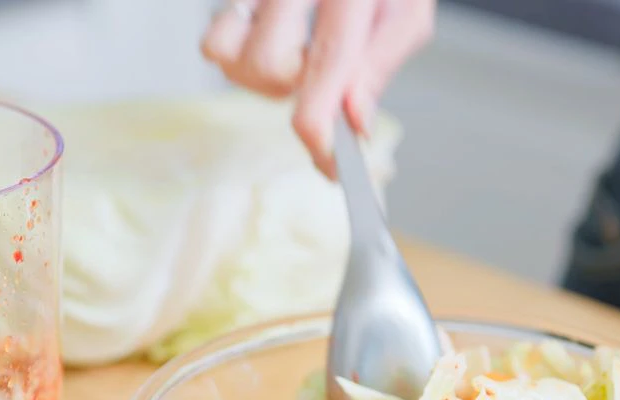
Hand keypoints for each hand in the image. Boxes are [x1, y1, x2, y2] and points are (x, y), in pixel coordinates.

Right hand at [200, 0, 435, 176]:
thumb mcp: (407, 10)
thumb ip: (380, 64)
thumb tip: (355, 122)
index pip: (327, 62)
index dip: (322, 124)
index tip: (327, 164)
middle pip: (270, 66)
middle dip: (295, 90)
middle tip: (320, 75)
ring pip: (234, 60)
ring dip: (266, 77)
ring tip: (297, 55)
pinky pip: (212, 43)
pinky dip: (234, 57)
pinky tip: (267, 43)